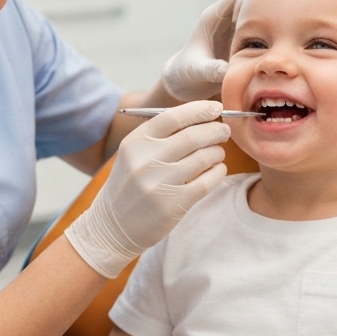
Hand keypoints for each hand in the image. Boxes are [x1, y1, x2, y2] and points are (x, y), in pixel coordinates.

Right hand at [65, 101, 230, 277]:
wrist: (112, 227)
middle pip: (193, 136)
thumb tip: (199, 116)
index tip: (216, 108)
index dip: (199, 110)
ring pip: (204, 158)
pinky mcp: (173, 204)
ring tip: (218, 152)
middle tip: (224, 130)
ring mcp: (160, 183)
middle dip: (215, 130)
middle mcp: (146, 160)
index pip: (172, 116)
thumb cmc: (128, 186)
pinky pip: (207, 181)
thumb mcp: (133, 155)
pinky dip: (218, 172)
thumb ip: (159, 136)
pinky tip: (217, 169)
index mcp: (134, 142)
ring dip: (217, 151)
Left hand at [161, 0, 282, 100]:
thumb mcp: (198, 73)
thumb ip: (213, 69)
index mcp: (214, 17)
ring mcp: (238, 22)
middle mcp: (227, 14)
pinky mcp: (246, 32)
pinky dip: (281, 6)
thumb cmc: (186, 75)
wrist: (183, 81)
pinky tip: (303, 1)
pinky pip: (266, 15)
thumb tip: (229, 71)